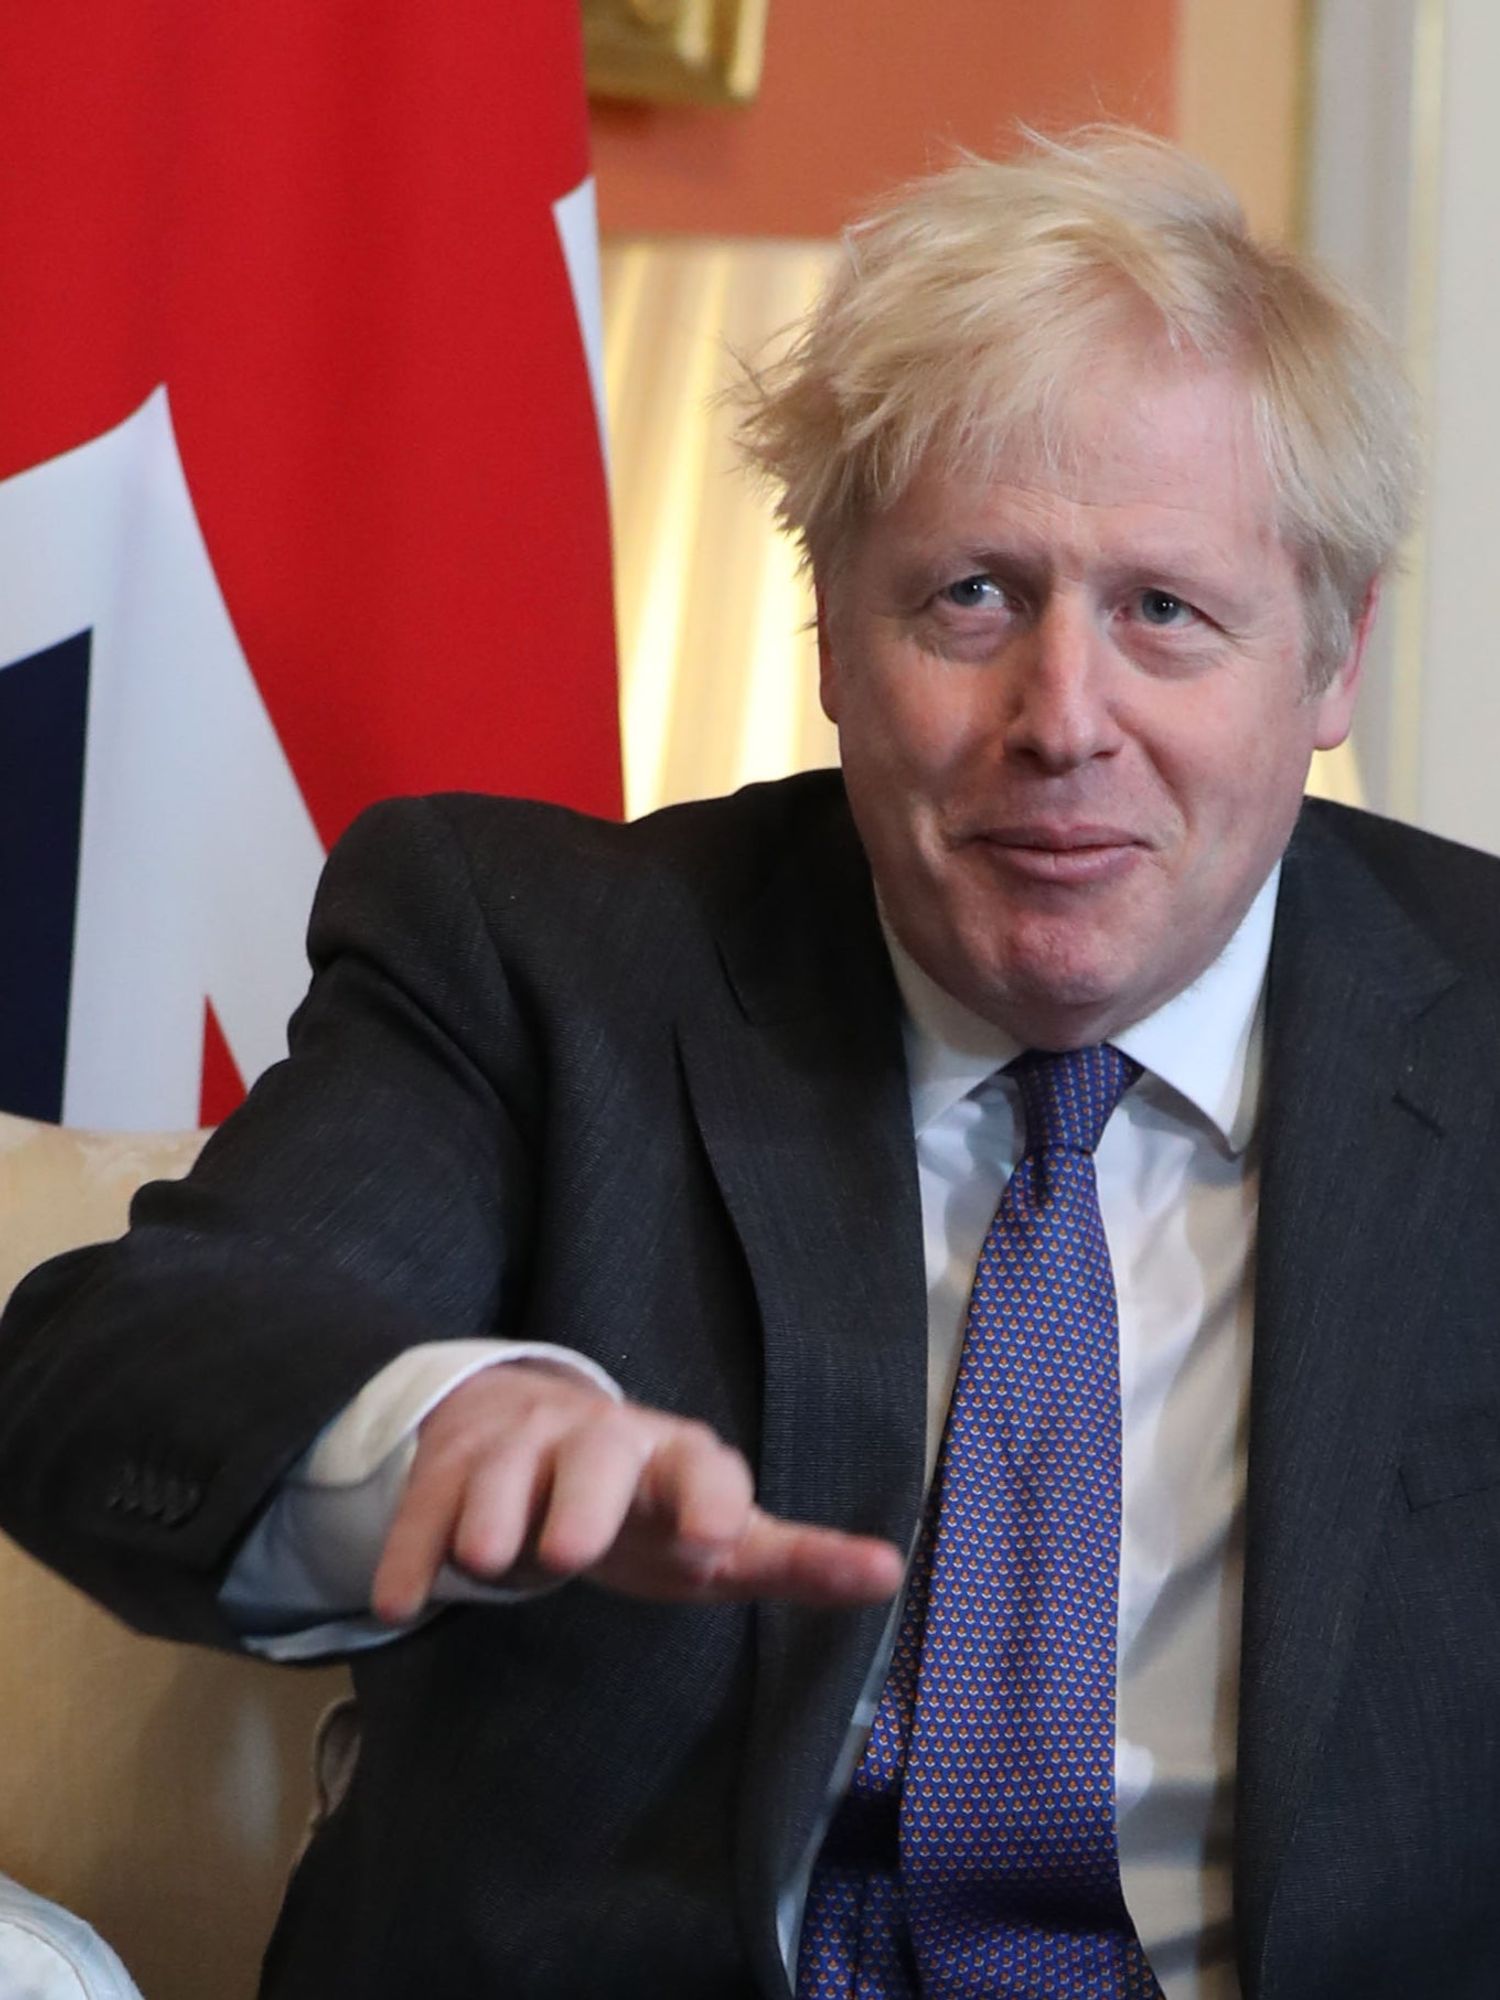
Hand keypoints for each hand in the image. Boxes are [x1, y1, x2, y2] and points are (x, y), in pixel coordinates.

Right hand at [371, 1361, 905, 1623]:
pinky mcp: (451, 1469)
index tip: (715, 1538)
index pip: (702, 1464)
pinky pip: (425, 1505)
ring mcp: (519, 1448)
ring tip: (487, 1564)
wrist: (540, 1434)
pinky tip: (399, 1603)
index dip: (708, 1494)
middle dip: (584, 1496)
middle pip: (596, 1452)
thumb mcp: (718, 1534)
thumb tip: (890, 1571)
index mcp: (676, 1458)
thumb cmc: (651, 1506)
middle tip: (572, 1552)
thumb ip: (794, 1557)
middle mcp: (599, 1441)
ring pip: (502, 1470)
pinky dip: (409, 1550)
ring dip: (491, 1512)